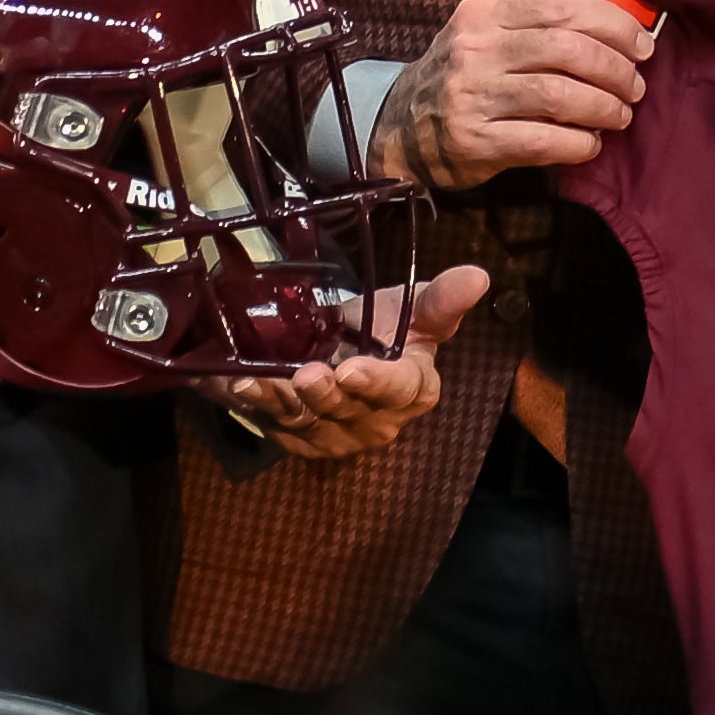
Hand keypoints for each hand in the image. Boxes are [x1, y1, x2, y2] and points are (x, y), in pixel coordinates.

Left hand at [196, 264, 491, 461]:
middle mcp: (377, 421)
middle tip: (306, 375)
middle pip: (350, 412)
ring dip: (282, 403)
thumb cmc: (387, 327)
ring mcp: (336, 434)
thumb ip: (442, 298)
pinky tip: (235, 385)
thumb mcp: (414, 308)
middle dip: (325, 395)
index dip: (376, 383)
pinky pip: (276, 425)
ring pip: (308, 422)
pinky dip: (254, 406)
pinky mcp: (300, 437)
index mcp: (413, 390)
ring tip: (256, 382)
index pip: (400, 390)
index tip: (351, 370)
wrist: (347, 344)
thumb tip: (478, 276)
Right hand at [371, 0, 658, 188]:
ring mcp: (470, 95)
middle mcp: (475, 49)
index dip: (612, 25)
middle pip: (566, 49)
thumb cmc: (465, 76)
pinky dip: (579, 143)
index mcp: (484, 13)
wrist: (402, 130)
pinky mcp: (473, 141)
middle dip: (615, 69)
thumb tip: (619, 30)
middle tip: (636, 87)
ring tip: (620, 116)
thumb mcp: (488, 35)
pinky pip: (542, 140)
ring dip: (604, 107)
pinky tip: (591, 145)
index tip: (642, 46)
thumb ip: (540, 27)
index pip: (561, 6)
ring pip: (559, 94)